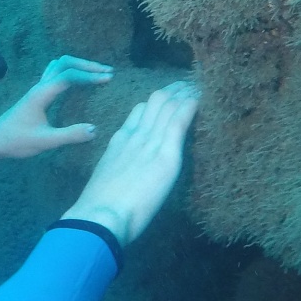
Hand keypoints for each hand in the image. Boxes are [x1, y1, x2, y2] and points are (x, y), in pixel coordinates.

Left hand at [0, 55, 112, 168]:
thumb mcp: (45, 142)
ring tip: (98, 73)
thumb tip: (95, 129)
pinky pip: (56, 73)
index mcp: (42, 94)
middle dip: (88, 65)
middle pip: (65, 63)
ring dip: (79, 65)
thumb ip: (69, 135)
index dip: (90, 75)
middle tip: (108, 73)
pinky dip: (71, 71)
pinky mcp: (37, 94)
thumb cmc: (16, 141)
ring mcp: (37, 88)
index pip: (70, 75)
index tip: (108, 79)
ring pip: (60, 65)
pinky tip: (79, 81)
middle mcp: (40, 86)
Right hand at [61, 80, 199, 246]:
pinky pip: (179, 120)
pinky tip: (200, 98)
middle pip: (156, 101)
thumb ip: (119, 169)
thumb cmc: (101, 208)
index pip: (140, 111)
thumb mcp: (107, 179)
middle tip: (188, 85)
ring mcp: (150, 142)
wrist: (100, 216)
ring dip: (185, 93)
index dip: (157, 102)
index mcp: (120, 141)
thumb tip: (126, 176)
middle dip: (174, 90)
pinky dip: (191, 105)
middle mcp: (135, 135)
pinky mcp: (166, 154)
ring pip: (169, 105)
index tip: (169, 97)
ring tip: (198, 86)